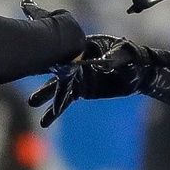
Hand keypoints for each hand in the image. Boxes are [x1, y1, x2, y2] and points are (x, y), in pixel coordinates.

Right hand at [26, 34, 140, 126]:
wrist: (137, 71)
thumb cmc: (132, 57)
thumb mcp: (127, 54)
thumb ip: (116, 58)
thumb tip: (105, 65)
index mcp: (84, 47)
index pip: (68, 53)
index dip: (59, 59)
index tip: (51, 68)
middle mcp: (76, 61)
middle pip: (58, 70)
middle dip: (46, 77)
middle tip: (32, 81)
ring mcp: (76, 76)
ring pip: (58, 87)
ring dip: (45, 95)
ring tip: (32, 103)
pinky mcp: (80, 90)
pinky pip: (65, 100)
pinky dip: (55, 110)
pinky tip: (45, 121)